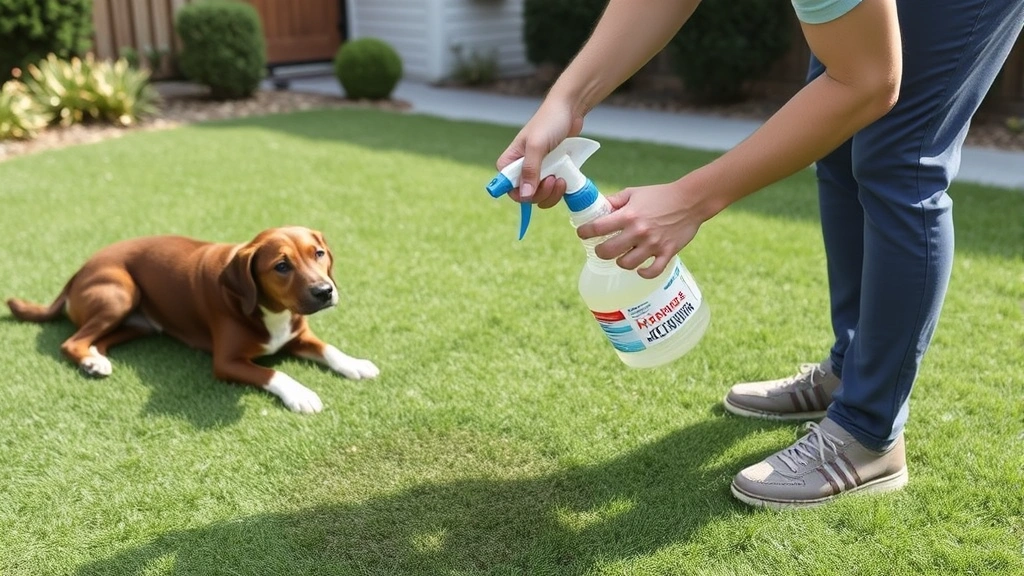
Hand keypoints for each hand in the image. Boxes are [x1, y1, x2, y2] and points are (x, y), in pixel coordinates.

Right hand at [496, 97, 584, 208]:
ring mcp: (539, 170)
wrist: (570, 109)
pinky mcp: (553, 171)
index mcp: (511, 160)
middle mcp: (523, 167)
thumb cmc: (549, 121)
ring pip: (541, 195)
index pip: (506, 187)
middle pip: (526, 194)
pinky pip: (553, 190)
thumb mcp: (537, 145)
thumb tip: (525, 195)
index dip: (519, 193)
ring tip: (561, 179)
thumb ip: (530, 170)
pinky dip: (559, 189)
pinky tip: (565, 178)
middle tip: (553, 180)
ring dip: (552, 193)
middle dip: (541, 193)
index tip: (534, 190)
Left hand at [577, 177, 714, 278]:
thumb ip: (615, 200)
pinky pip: (652, 271)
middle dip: (600, 252)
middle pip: (608, 251)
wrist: (691, 200)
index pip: (598, 228)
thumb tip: (599, 206)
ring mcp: (653, 244)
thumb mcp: (635, 193)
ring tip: (623, 256)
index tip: (582, 234)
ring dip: (621, 262)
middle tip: (601, 249)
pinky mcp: (667, 252)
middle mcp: (638, 231)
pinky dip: (643, 273)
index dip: (585, 232)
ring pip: (627, 264)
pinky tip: (640, 269)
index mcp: (628, 215)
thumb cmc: (661, 195)